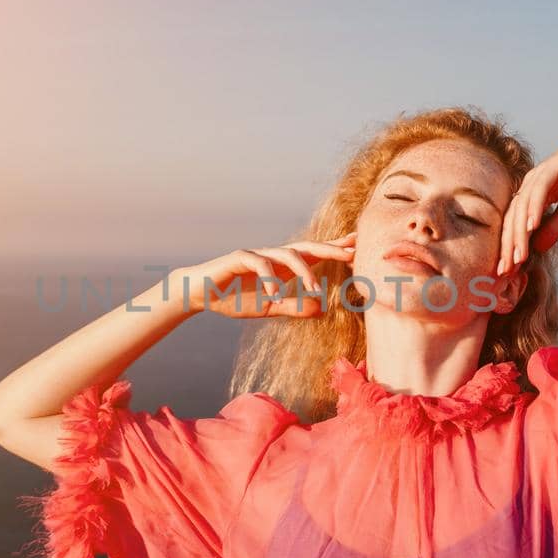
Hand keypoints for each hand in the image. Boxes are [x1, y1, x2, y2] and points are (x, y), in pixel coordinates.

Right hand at [179, 231, 357, 318]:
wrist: (200, 293)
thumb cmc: (234, 298)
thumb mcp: (269, 308)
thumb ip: (293, 307)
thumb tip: (322, 309)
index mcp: (282, 266)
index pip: (313, 254)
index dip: (334, 249)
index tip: (358, 248)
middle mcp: (272, 256)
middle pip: (306, 247)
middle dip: (329, 248)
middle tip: (351, 253)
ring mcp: (256, 254)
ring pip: (286, 254)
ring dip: (303, 271)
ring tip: (315, 291)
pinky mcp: (238, 258)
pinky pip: (258, 264)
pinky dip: (269, 278)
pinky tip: (275, 294)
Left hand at [496, 118, 557, 274]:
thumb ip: (554, 226)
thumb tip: (539, 248)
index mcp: (531, 194)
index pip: (514, 225)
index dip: (509, 249)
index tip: (506, 273)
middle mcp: (529, 185)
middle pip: (512, 220)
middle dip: (507, 248)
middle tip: (504, 272)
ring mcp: (538, 176)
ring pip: (522, 209)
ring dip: (518, 234)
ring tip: (516, 257)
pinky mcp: (552, 168)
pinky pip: (539, 192)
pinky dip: (534, 209)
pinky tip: (531, 227)